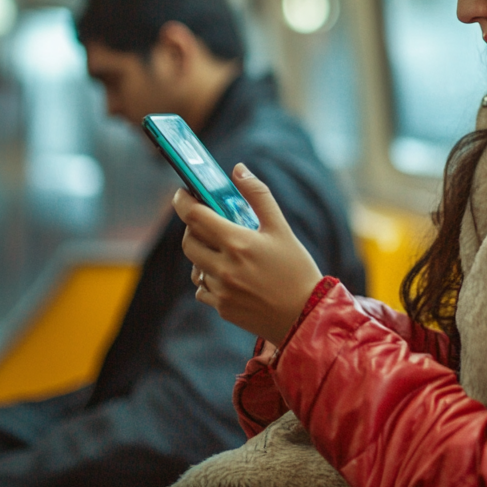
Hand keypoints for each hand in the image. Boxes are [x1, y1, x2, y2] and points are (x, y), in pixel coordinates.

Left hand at [177, 163, 322, 343]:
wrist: (305, 316)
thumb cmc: (296, 270)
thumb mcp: (281, 228)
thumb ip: (258, 195)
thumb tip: (238, 169)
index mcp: (237, 243)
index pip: (195, 216)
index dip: (183, 201)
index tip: (182, 193)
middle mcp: (224, 268)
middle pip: (188, 241)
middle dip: (193, 229)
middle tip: (207, 223)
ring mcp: (220, 290)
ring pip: (195, 266)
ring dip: (203, 255)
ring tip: (224, 252)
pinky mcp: (222, 308)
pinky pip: (202, 288)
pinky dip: (209, 278)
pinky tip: (230, 276)